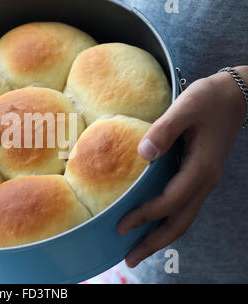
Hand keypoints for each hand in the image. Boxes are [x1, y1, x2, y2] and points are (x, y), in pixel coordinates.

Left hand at [118, 66, 247, 267]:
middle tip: (130, 259)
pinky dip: (168, 221)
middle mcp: (205, 181)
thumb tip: (143, 153)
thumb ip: (164, 129)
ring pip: (184, 218)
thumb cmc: (209, 99)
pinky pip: (184, 207)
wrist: (235, 96)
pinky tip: (153, 224)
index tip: (120, 226)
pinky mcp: (200, 176)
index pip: (169, 202)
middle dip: (155, 243)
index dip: (145, 216)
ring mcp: (204, 181)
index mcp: (200, 168)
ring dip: (161, 237)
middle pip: (180, 223)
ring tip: (138, 250)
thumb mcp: (185, 107)